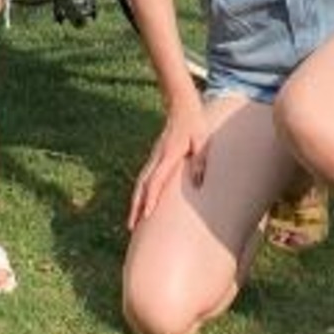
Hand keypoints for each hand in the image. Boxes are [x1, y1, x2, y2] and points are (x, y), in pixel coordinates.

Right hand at [129, 100, 209, 230]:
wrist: (181, 106)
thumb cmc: (195, 124)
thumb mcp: (202, 141)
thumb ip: (200, 161)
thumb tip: (198, 184)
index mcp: (168, 156)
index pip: (156, 181)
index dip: (150, 199)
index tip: (145, 216)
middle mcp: (157, 158)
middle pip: (142, 186)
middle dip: (136, 206)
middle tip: (131, 227)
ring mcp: (154, 157)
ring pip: (140, 182)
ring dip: (135, 202)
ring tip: (132, 222)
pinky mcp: (155, 157)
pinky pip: (144, 178)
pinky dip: (139, 192)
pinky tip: (140, 203)